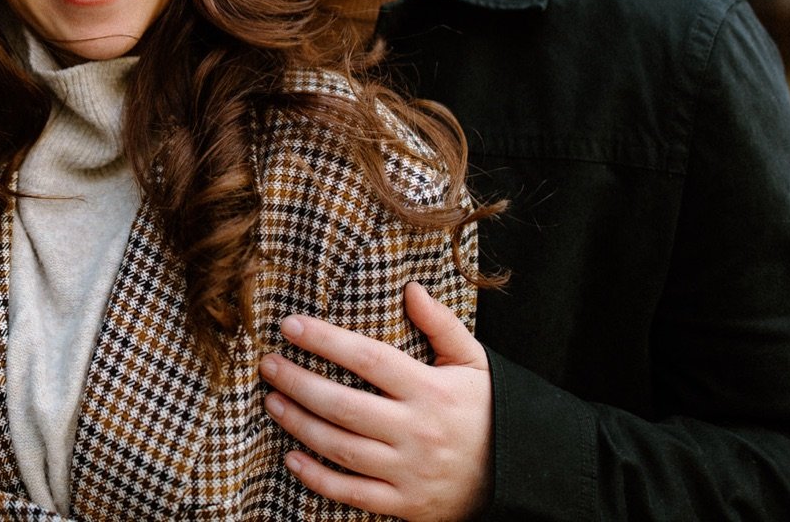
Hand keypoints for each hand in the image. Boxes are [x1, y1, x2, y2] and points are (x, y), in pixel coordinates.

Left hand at [260, 282, 491, 520]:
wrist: (521, 474)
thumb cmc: (488, 410)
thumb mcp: (474, 362)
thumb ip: (442, 325)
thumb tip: (411, 288)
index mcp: (431, 391)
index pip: (368, 359)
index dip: (325, 341)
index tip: (290, 325)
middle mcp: (418, 431)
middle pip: (344, 406)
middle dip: (298, 383)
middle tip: (267, 364)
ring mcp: (410, 471)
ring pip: (342, 448)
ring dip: (300, 424)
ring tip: (271, 401)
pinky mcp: (406, 504)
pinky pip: (353, 494)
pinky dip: (318, 479)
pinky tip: (292, 458)